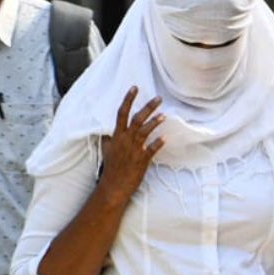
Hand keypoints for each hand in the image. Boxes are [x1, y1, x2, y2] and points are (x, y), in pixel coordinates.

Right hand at [99, 88, 164, 203]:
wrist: (113, 186)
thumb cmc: (111, 168)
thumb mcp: (107, 150)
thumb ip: (109, 139)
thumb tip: (107, 131)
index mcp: (116, 136)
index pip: (121, 113)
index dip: (128, 99)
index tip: (135, 88)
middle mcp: (125, 140)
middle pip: (137, 119)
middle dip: (148, 107)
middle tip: (159, 98)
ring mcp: (134, 150)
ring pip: (145, 132)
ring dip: (154, 122)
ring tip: (164, 115)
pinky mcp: (142, 160)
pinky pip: (151, 150)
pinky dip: (158, 144)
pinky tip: (166, 138)